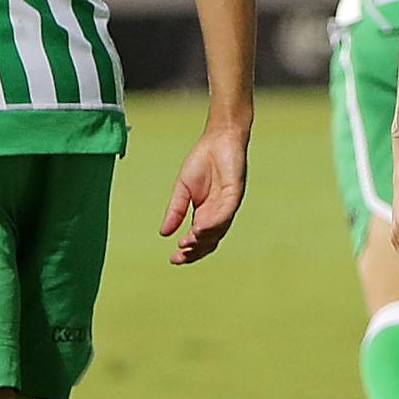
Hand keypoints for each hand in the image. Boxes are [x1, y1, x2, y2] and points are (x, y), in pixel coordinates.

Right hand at [161, 122, 247, 263]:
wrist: (218, 139)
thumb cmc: (203, 162)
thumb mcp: (182, 190)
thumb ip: (175, 211)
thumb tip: (163, 233)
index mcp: (206, 214)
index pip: (199, 240)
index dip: (188, 252)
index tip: (173, 259)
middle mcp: (219, 214)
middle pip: (210, 242)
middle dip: (194, 252)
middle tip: (179, 257)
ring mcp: (228, 206)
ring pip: (218, 231)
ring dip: (202, 240)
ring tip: (186, 244)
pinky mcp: (235, 194)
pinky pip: (225, 214)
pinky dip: (212, 224)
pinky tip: (199, 229)